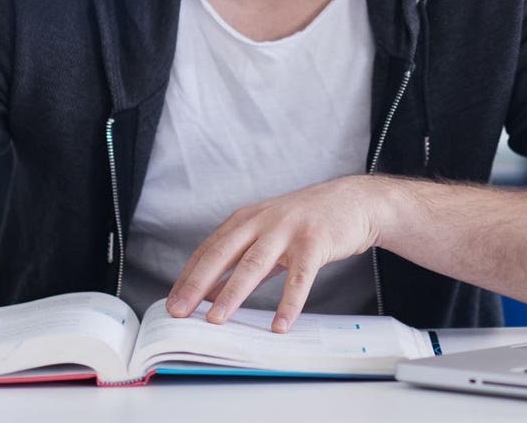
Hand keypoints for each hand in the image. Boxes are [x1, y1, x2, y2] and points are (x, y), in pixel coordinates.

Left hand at [166, 175, 384, 331]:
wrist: (354, 201)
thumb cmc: (309, 220)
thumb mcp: (271, 233)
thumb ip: (245, 260)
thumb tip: (214, 292)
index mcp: (249, 218)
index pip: (211, 248)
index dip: (189, 275)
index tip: (172, 301)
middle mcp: (264, 220)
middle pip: (225, 252)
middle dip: (198, 282)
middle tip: (179, 310)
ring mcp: (289, 229)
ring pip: (255, 263)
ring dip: (233, 292)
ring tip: (216, 319)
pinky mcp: (315, 241)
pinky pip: (300, 276)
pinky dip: (289, 302)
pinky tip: (280, 324)